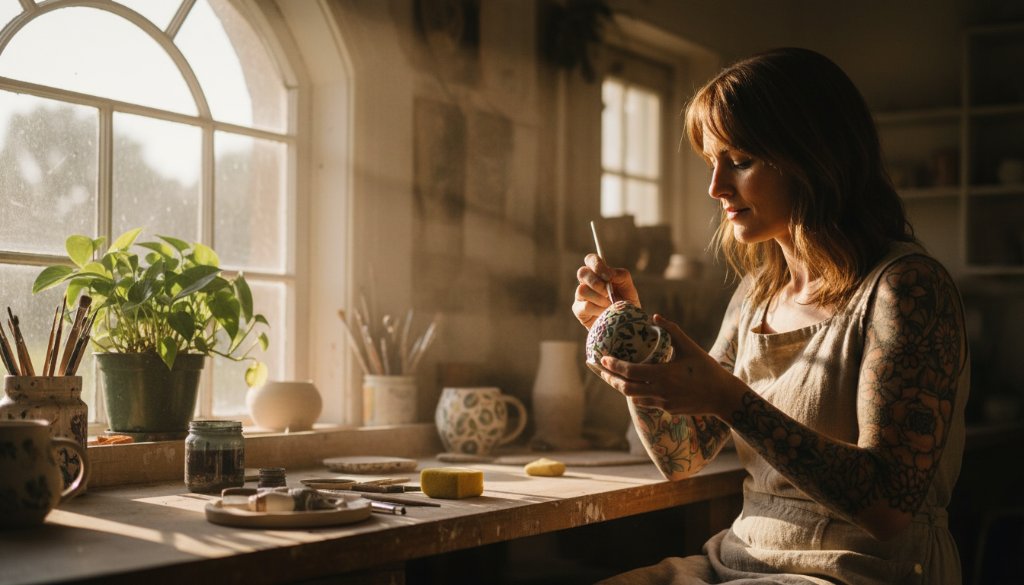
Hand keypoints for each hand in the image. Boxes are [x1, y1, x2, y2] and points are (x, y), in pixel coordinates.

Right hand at [572, 254, 639, 329]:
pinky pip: (585, 306)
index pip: (590, 260)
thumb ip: (622, 276)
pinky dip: (597, 309)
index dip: (597, 264)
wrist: (626, 325)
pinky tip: (604, 314)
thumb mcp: (629, 288)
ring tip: (609, 306)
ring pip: (582, 289)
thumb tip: (609, 273)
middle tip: (608, 293)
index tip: (608, 276)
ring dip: (598, 298)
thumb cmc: (627, 305)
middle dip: (596, 282)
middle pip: (582, 272)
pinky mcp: (579, 310)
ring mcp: (581, 297)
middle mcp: (587, 283)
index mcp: (598, 274)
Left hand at [596, 315, 743, 416]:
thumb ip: (672, 330)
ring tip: (613, 377)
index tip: (602, 359)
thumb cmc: (706, 368)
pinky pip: (646, 402)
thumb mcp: (689, 346)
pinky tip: (633, 386)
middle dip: (610, 379)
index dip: (613, 366)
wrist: (722, 396)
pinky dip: (637, 394)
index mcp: (663, 375)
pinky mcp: (668, 410)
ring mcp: (663, 403)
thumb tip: (655, 317)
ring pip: (634, 398)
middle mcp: (660, 392)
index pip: (630, 372)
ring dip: (622, 388)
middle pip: (626, 388)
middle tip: (601, 370)